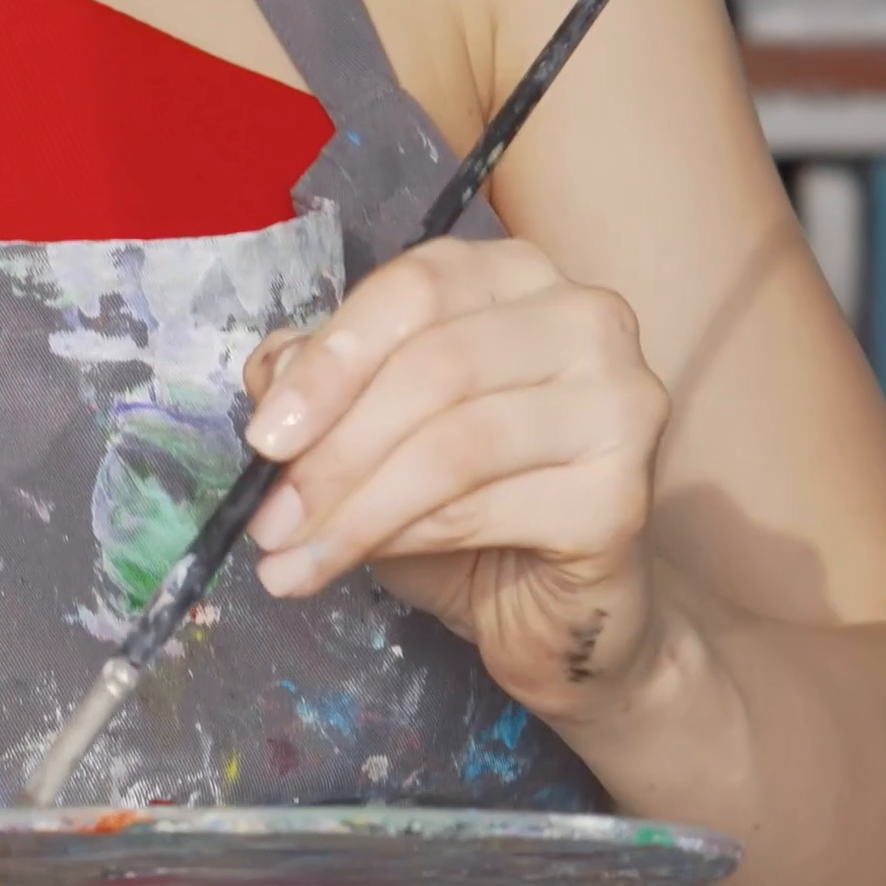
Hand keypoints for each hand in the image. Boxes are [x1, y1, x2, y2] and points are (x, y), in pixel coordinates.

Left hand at [244, 238, 670, 724]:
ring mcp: (620, 403)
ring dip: (356, 511)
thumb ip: (323, 387)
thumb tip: (273, 378)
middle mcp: (586, 318)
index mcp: (518, 276)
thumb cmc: (463, 507)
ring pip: (456, 444)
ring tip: (289, 562)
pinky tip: (363, 570)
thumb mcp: (371, 433)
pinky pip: (486, 510)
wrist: (549, 609)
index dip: (330, 361)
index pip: (417, 288)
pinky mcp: (622, 494)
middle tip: (268, 523)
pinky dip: (406, 541)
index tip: (263, 438)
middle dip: (333, 452)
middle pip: (435, 366)